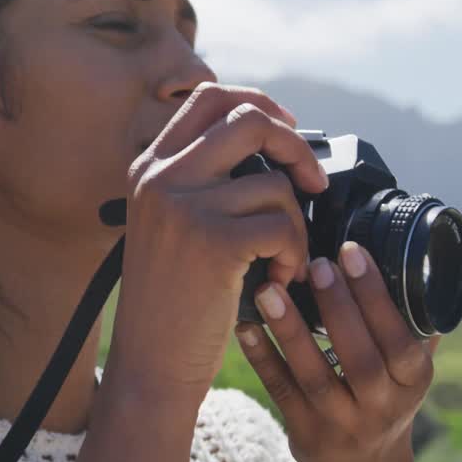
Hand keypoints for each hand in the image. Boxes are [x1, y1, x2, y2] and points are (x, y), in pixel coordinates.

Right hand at [104, 82, 327, 402]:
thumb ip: (204, 183)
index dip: (257, 104)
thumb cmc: (172, 303)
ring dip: (295, 226)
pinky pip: (281, 225)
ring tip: (281, 262)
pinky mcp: (210, 241)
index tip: (286, 131)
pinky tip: (277, 281)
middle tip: (311, 184)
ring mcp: (182, 207)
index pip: (208, 97)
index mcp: (149, 168)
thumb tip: (275, 146)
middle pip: (247, 119)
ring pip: (275, 183)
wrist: (151, 365)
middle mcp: (160, 178)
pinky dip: (293, 255)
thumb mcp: (171, 227)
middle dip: (294, 146)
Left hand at [235, 242, 438, 461]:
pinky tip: (245, 325)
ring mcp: (342, 424)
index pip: (400, 340)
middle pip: (360, 358)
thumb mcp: (408, 370)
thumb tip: (411, 258)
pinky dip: (262, 357)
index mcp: (413, 382)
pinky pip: (281, 391)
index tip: (352, 253)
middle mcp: (382, 407)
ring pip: (315, 376)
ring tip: (268, 290)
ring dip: (290, 331)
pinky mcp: (306, 434)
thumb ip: (411, 325)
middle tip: (315, 264)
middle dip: (338, 308)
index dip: (376, 298)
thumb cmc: (384, 397)